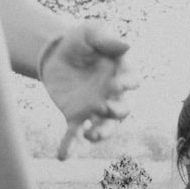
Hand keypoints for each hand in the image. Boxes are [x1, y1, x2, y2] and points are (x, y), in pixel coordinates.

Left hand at [39, 22, 136, 159]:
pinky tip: (63, 156)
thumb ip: (106, 38)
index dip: (127, 84)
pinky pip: (75, 136)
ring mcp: (94, 109)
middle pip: (122, 111)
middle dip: (115, 111)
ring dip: (101, 134)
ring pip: (105, 128)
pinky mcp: (76, 117)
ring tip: (90, 134)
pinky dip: (71, 147)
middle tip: (103, 106)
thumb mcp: (91, 32)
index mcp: (120, 74)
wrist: (57, 54)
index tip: (119, 83)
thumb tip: (126, 45)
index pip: (131, 82)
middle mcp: (112, 96)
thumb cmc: (81, 41)